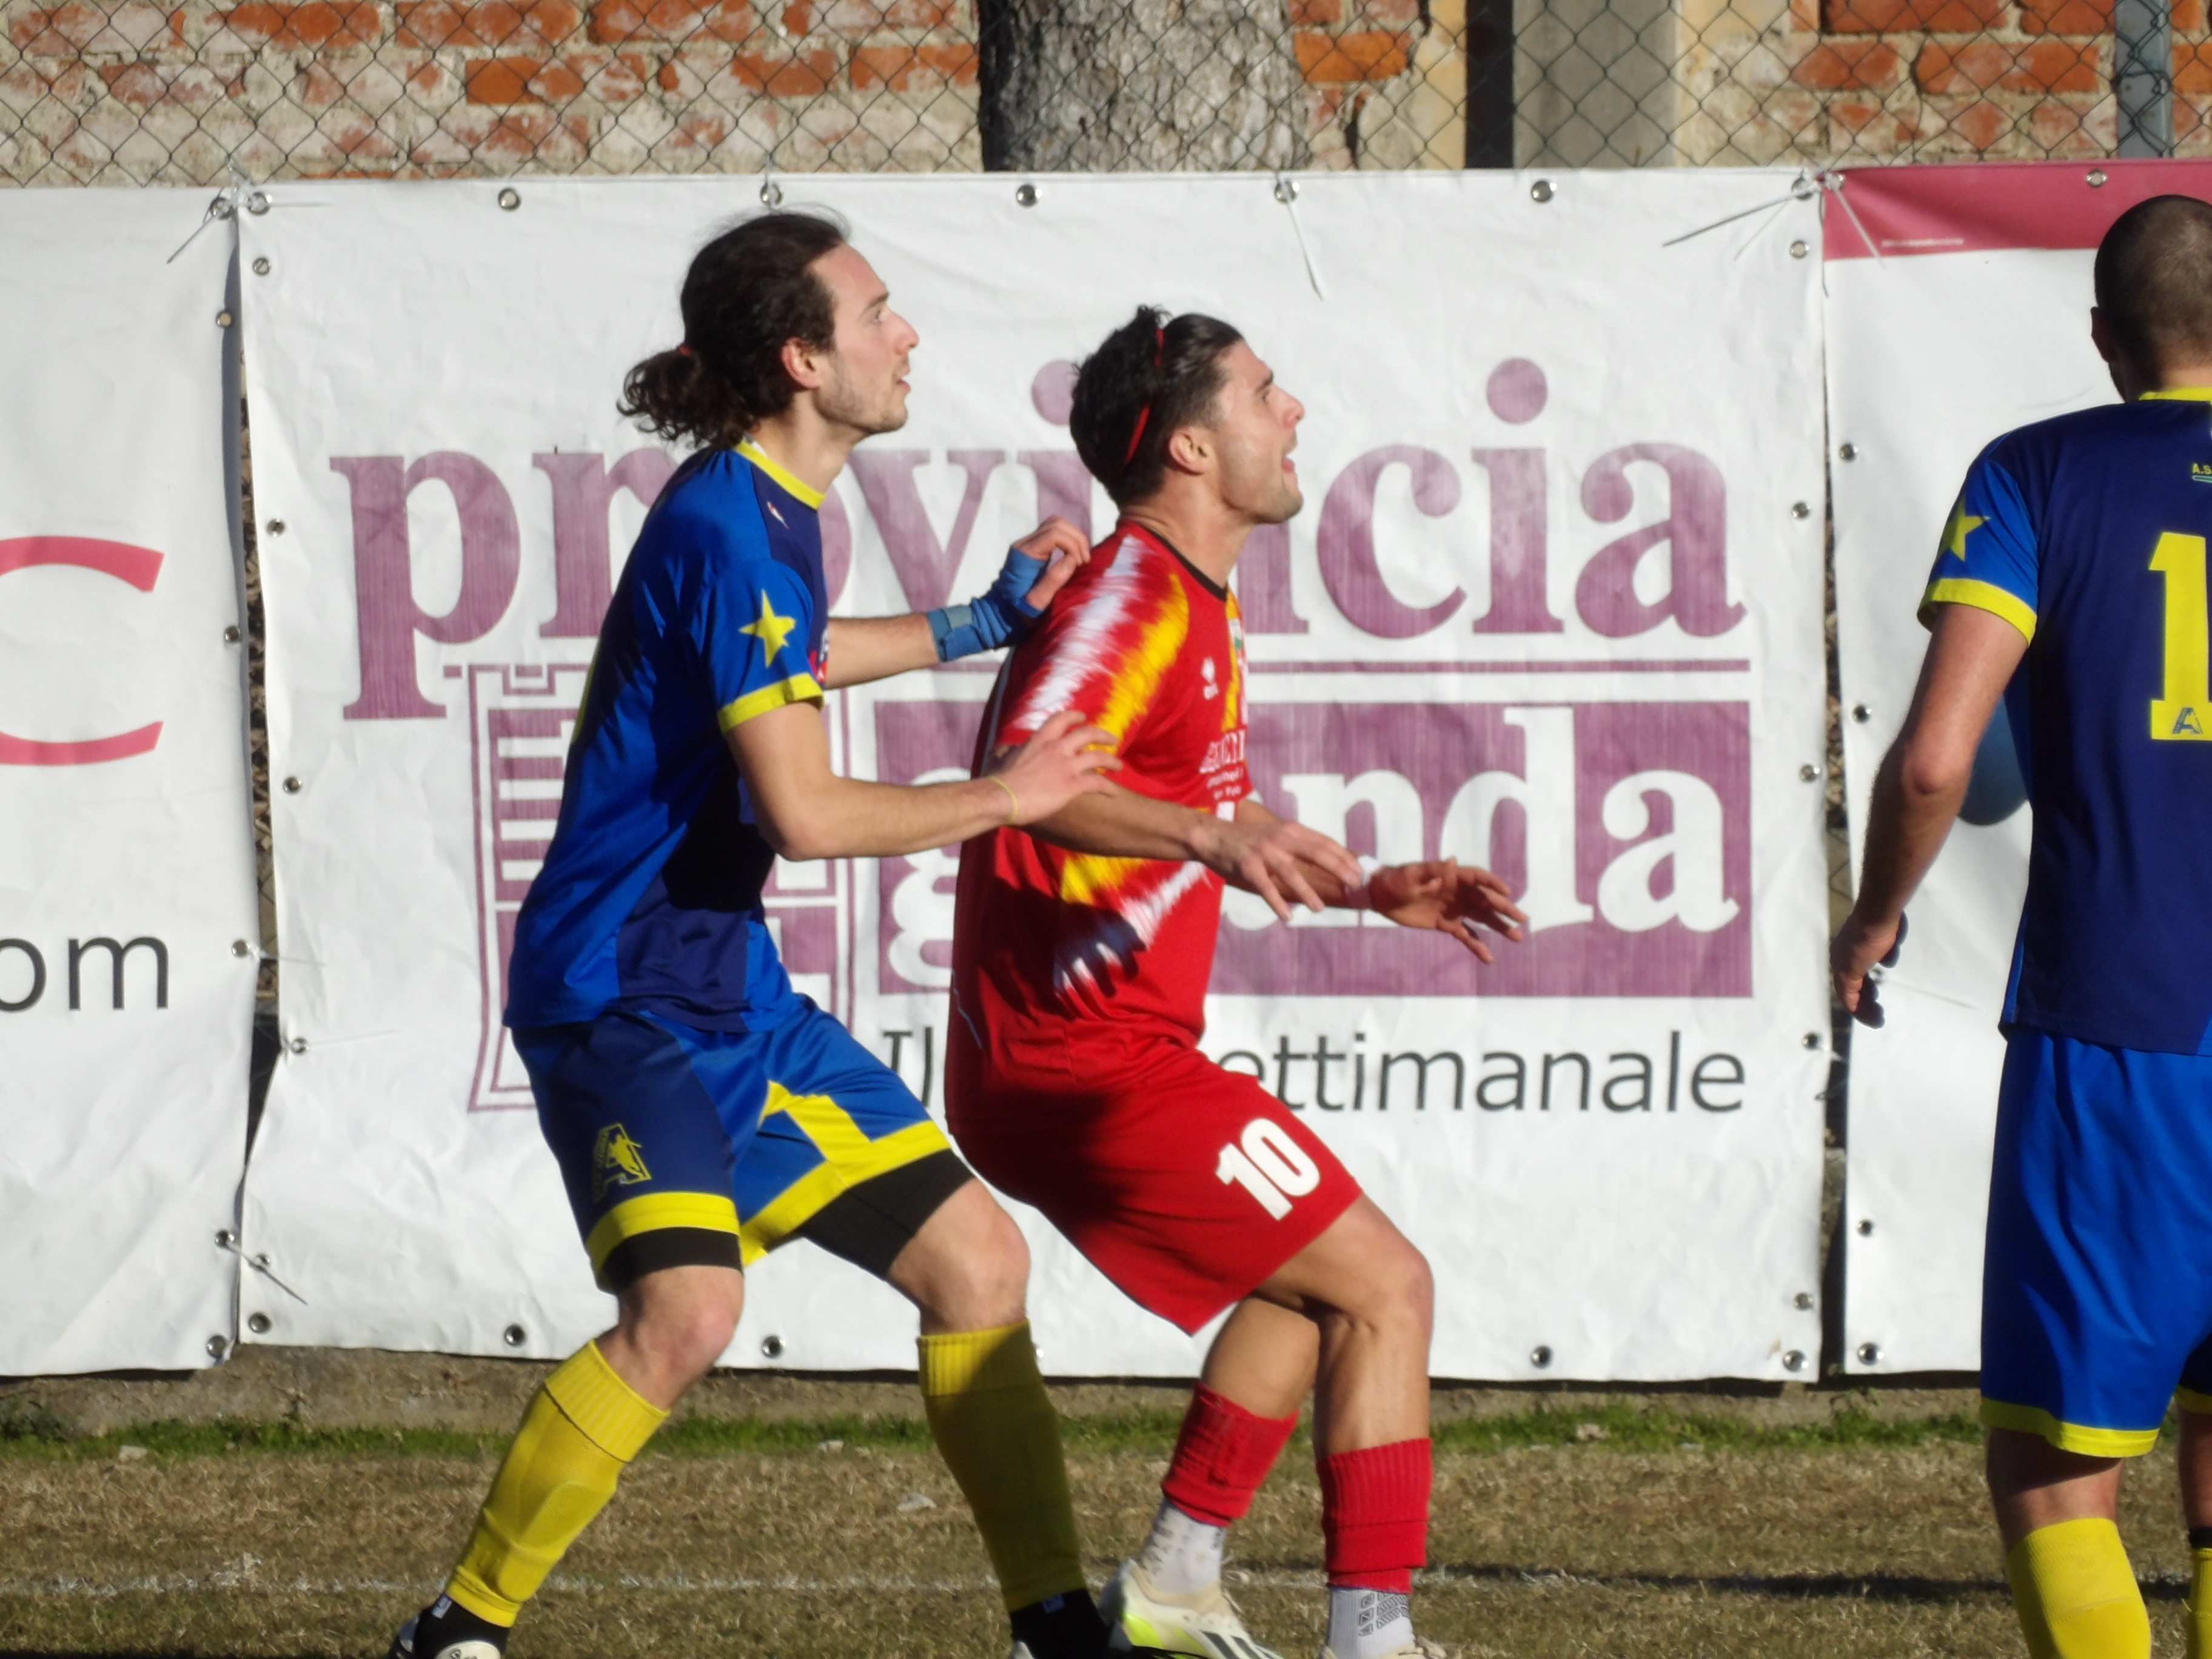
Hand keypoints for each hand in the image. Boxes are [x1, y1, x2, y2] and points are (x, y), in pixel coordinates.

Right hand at [988, 709, 1119, 823]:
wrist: (1002, 797)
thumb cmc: (1000, 781)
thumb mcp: (1009, 757)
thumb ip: (1019, 751)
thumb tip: (1015, 752)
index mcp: (1040, 739)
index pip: (1061, 719)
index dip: (1075, 716)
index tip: (1083, 718)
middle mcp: (1057, 748)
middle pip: (1087, 734)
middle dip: (1103, 735)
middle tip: (1112, 740)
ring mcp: (1066, 766)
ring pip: (1098, 757)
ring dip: (1111, 761)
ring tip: (1119, 766)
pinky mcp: (1071, 785)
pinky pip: (1097, 783)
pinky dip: (1108, 787)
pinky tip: (1114, 793)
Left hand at [1005, 516, 1090, 614]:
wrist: (1002, 610)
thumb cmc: (1019, 609)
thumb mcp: (1037, 601)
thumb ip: (1053, 580)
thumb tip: (1073, 559)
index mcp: (1025, 554)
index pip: (1053, 533)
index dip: (1072, 544)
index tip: (1079, 563)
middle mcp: (1025, 542)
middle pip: (1056, 523)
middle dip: (1076, 538)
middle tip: (1084, 560)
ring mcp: (1028, 542)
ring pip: (1056, 523)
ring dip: (1074, 537)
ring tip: (1081, 557)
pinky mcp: (1034, 545)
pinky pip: (1054, 531)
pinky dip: (1068, 539)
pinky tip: (1074, 555)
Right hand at [1193, 812, 1362, 921]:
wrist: (1215, 837)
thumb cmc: (1250, 839)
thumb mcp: (1278, 834)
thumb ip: (1299, 844)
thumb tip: (1329, 860)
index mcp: (1291, 829)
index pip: (1324, 842)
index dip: (1344, 856)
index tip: (1359, 871)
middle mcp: (1280, 838)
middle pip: (1316, 853)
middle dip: (1338, 869)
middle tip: (1353, 885)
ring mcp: (1264, 852)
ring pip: (1292, 874)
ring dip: (1307, 893)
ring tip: (1319, 909)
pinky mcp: (1248, 867)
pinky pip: (1266, 887)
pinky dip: (1277, 903)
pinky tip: (1287, 917)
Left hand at [1368, 859, 1527, 962]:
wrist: (1381, 896)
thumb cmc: (1395, 880)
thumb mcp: (1410, 875)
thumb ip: (1430, 871)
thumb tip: (1451, 862)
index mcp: (1451, 876)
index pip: (1477, 878)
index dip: (1492, 884)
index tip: (1506, 893)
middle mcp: (1457, 892)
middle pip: (1485, 900)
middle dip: (1504, 909)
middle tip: (1522, 919)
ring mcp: (1454, 909)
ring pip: (1481, 918)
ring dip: (1499, 927)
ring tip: (1517, 937)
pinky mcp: (1446, 924)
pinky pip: (1465, 935)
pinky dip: (1477, 945)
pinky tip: (1489, 958)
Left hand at [1831, 910, 1906, 1027]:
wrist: (1878, 912)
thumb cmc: (1885, 917)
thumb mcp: (1887, 934)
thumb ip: (1885, 946)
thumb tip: (1886, 960)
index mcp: (1849, 946)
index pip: (1853, 970)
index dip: (1863, 984)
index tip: (1874, 994)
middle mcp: (1841, 955)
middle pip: (1850, 983)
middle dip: (1864, 997)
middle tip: (1877, 1009)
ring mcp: (1842, 964)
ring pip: (1850, 993)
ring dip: (1864, 1008)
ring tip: (1877, 1018)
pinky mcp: (1846, 972)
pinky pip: (1849, 998)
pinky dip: (1860, 1011)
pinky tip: (1874, 1020)